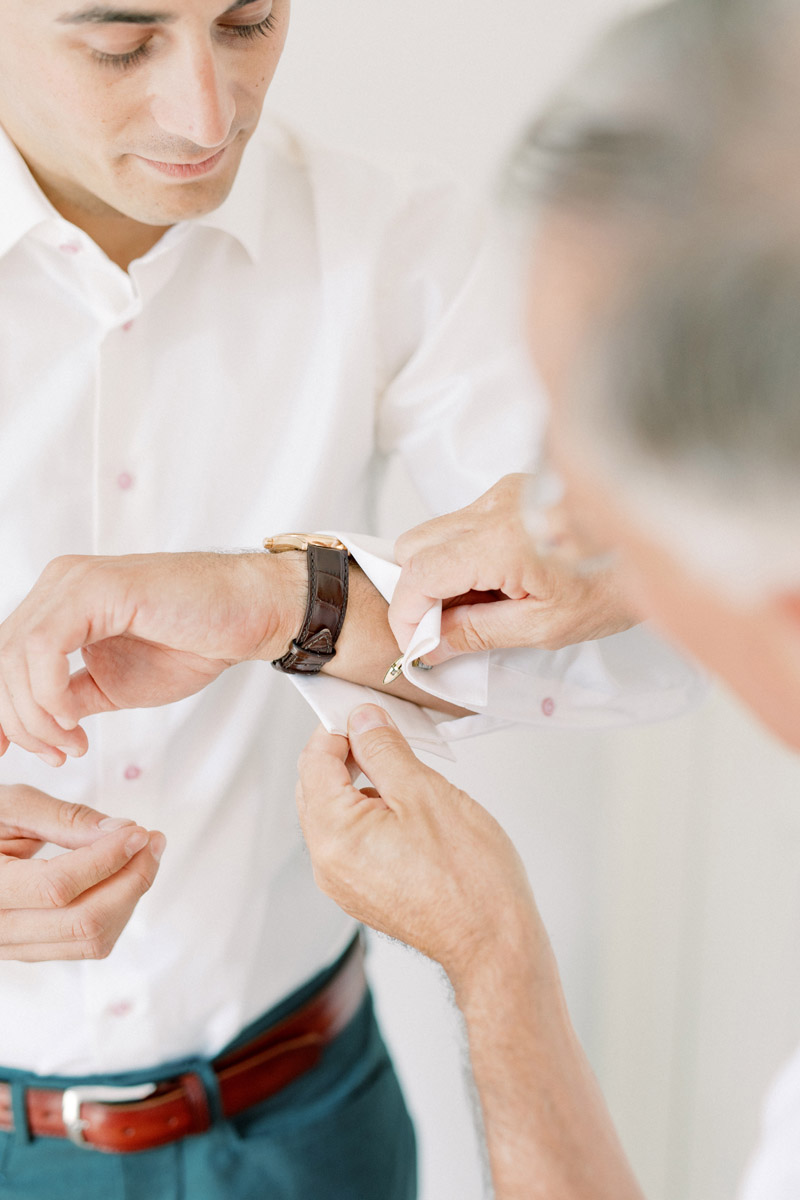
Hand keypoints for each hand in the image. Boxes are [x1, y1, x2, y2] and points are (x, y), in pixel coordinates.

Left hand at [0, 551, 306, 764]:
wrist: (252, 614)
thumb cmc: (196, 642)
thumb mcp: (113, 685)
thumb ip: (67, 699)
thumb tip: (31, 730)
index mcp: (58, 604)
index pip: (2, 658)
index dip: (1, 711)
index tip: (6, 753)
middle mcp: (58, 585)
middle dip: (15, 720)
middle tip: (54, 755)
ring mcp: (74, 582)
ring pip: (13, 656)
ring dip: (35, 716)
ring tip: (72, 745)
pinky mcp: (97, 589)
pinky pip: (43, 648)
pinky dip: (49, 694)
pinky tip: (76, 721)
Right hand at [0, 784, 163, 960]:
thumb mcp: (11, 807)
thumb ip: (64, 818)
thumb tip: (121, 832)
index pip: (58, 886)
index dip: (107, 859)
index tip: (139, 832)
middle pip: (85, 922)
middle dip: (132, 880)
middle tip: (153, 841)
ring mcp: (13, 947)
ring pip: (91, 940)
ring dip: (129, 897)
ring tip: (144, 854)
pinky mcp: (31, 950)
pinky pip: (86, 943)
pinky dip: (115, 910)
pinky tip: (124, 875)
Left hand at [296, 704, 537, 989]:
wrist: (494, 945)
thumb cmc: (469, 878)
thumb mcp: (425, 793)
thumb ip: (384, 750)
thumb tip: (362, 721)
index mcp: (333, 833)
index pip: (313, 761)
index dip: (338, 728)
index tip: (366, 713)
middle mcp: (328, 862)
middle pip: (316, 787)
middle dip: (345, 754)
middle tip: (385, 734)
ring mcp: (343, 883)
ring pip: (335, 813)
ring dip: (359, 784)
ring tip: (405, 773)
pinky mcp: (363, 893)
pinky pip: (351, 840)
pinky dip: (369, 814)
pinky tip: (408, 810)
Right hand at [390, 474, 636, 662]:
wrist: (660, 538)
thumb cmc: (615, 581)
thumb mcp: (545, 627)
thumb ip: (477, 634)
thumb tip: (431, 646)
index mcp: (501, 540)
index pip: (419, 573)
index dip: (407, 615)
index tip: (416, 644)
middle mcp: (493, 506)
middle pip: (413, 546)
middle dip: (416, 592)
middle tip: (443, 629)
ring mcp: (500, 493)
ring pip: (434, 533)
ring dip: (440, 574)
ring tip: (479, 606)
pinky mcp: (509, 491)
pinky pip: (462, 524)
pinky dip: (463, 557)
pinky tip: (497, 581)